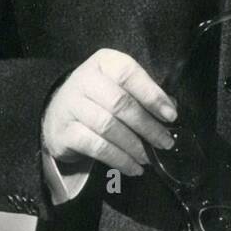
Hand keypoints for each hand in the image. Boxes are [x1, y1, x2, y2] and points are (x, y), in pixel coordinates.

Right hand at [42, 49, 177, 176]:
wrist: (58, 113)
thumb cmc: (100, 98)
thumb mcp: (120, 86)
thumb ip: (144, 94)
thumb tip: (171, 110)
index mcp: (103, 62)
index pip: (129, 74)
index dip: (152, 95)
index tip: (171, 115)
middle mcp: (84, 80)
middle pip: (120, 103)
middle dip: (147, 126)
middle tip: (164, 142)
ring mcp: (71, 106)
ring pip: (108, 127)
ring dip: (134, 146)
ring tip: (150, 157)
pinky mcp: (64, 132)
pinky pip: (97, 147)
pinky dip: (119, 159)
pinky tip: (133, 167)